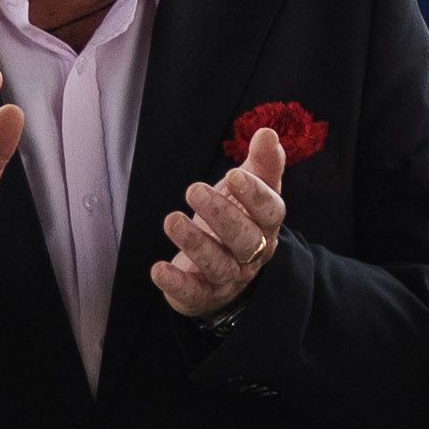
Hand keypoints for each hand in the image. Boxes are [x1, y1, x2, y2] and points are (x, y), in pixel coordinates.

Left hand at [152, 128, 289, 320]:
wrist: (222, 272)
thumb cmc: (236, 220)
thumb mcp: (247, 190)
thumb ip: (261, 164)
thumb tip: (268, 132)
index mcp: (266, 225)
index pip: (271, 211)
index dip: (255, 195)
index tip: (235, 175)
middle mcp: (253, 254)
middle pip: (246, 239)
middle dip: (222, 214)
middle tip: (194, 189)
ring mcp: (229, 277)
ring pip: (219, 264)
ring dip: (195, 242)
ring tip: (172, 220)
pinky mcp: (203, 295)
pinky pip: (193, 292)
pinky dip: (175, 283)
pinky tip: (157, 269)